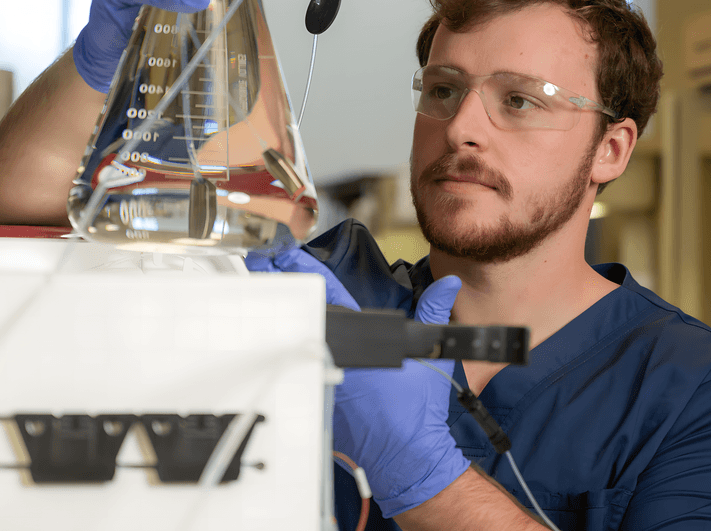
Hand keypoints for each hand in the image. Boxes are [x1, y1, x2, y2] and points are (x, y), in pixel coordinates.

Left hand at [248, 247, 470, 517]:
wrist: (405, 455)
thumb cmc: (416, 409)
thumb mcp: (427, 352)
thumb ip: (433, 311)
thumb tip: (449, 284)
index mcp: (360, 340)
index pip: (326, 292)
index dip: (302, 268)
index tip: (285, 254)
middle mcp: (334, 358)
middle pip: (297, 314)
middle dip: (279, 290)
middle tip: (261, 268)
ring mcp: (319, 379)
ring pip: (291, 341)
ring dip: (277, 321)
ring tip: (262, 298)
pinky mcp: (312, 400)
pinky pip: (295, 369)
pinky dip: (285, 354)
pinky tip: (272, 340)